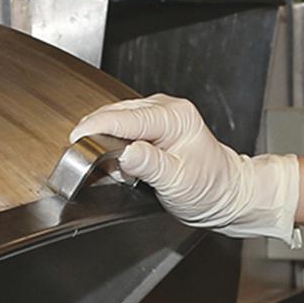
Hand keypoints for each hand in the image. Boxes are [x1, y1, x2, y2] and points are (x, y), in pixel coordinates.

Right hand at [71, 94, 299, 240]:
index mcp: (174, 117)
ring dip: (105, 138)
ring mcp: (159, 114)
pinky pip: (123, 125)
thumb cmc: (210, 188)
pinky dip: (113, 140)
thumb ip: (149, 165)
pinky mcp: (153, 123)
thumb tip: (124, 153)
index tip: (76, 140)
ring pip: (117, 118)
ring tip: (112, 165)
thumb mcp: (177, 181)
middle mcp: (166, 109)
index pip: (125, 117)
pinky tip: (119, 158)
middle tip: (88, 161)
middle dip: (97, 134)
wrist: (227, 193)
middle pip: (116, 113)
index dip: (96, 128)